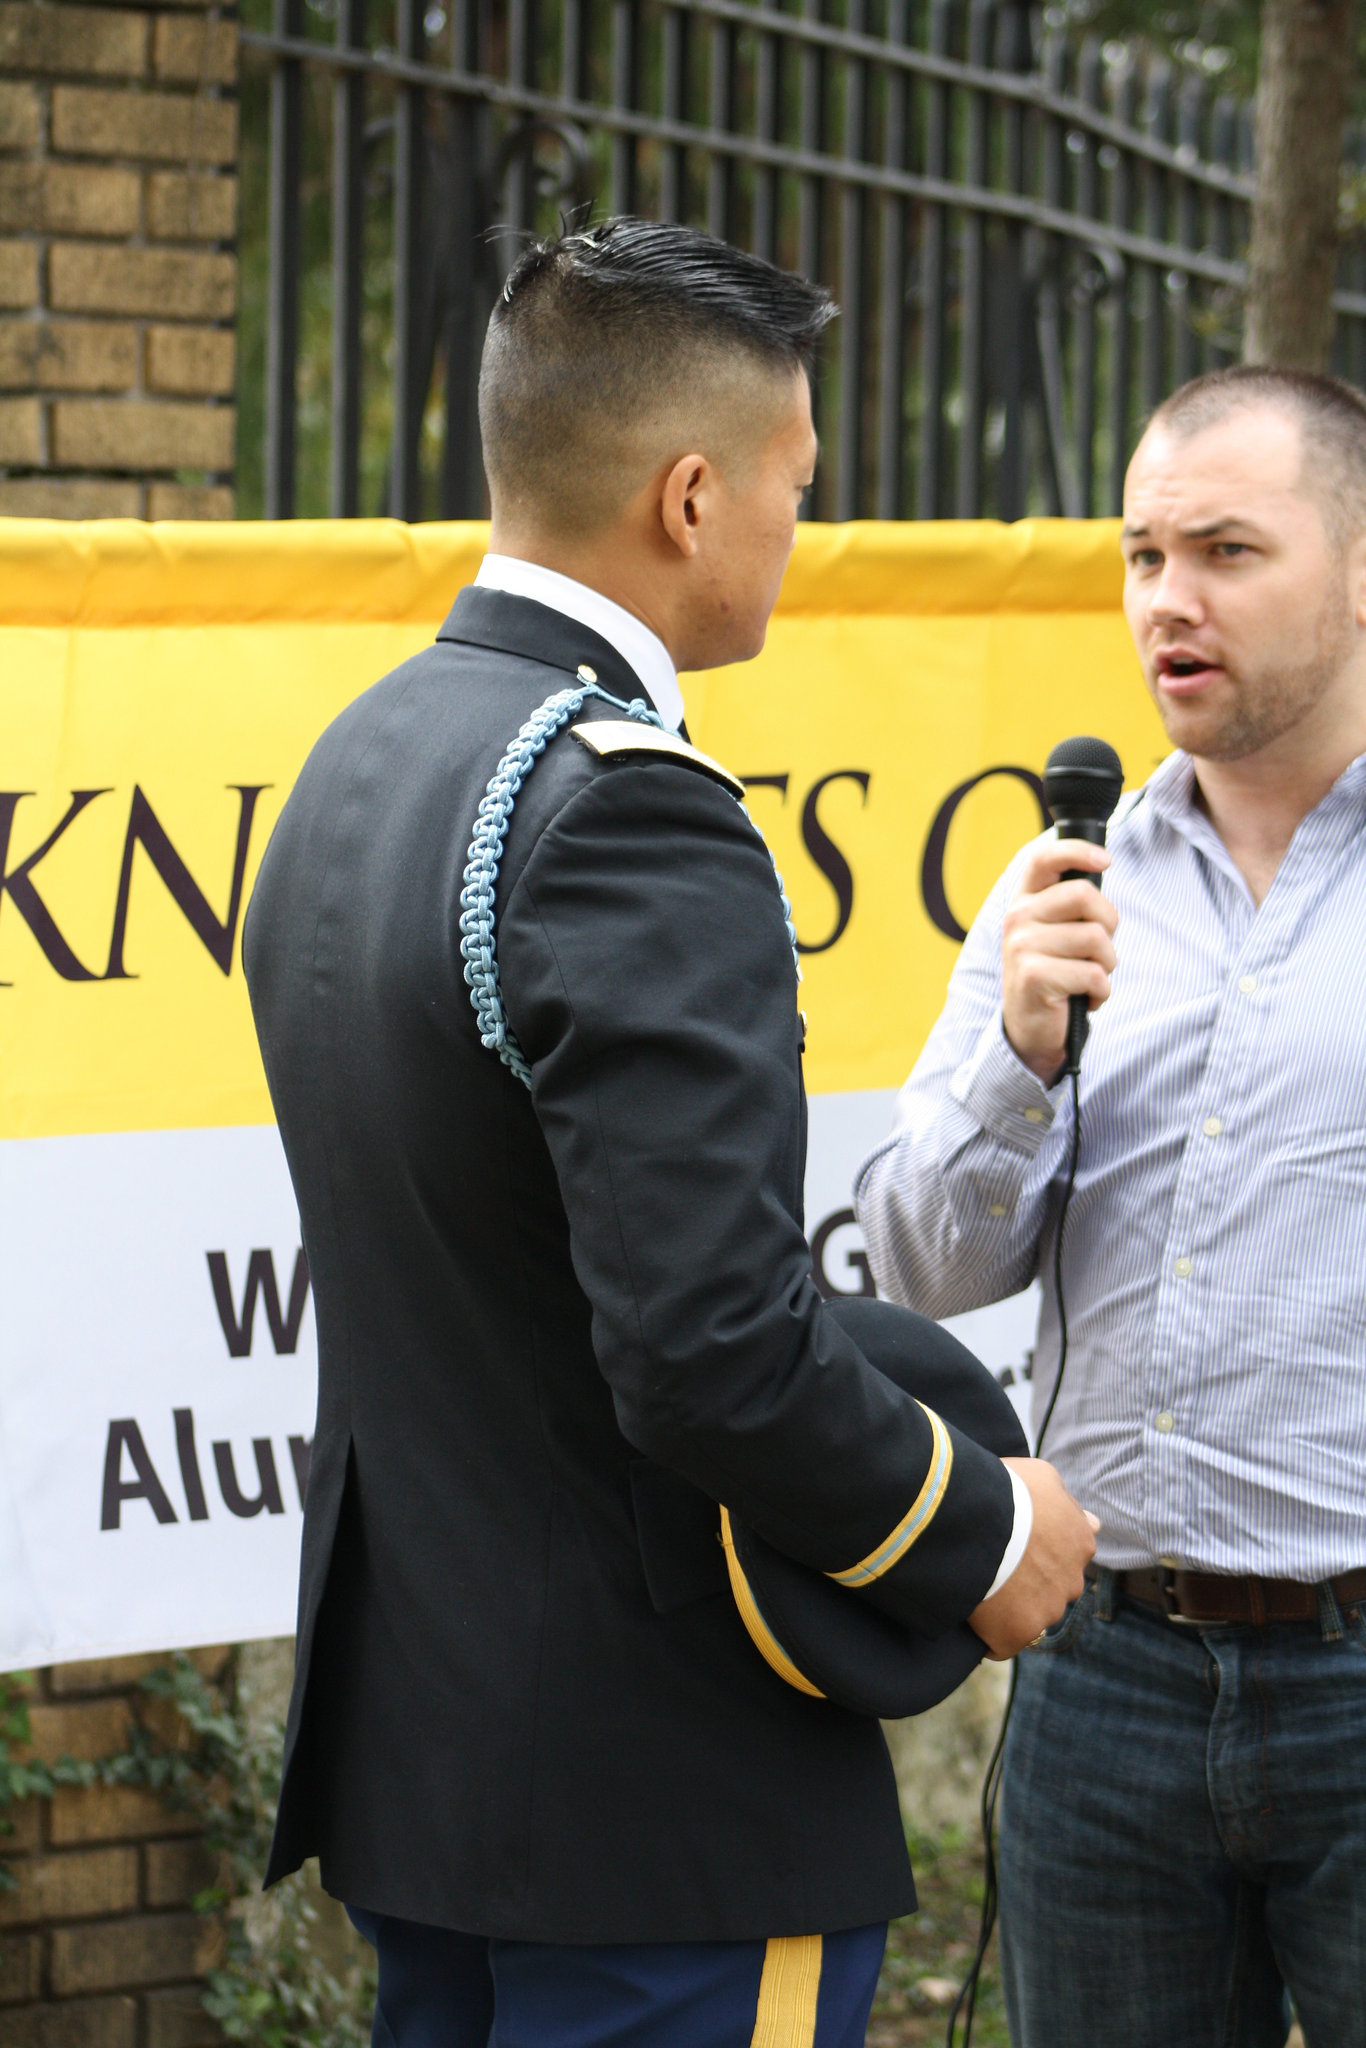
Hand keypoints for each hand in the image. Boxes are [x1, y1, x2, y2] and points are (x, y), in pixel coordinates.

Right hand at [968, 1457, 1098, 1659]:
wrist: (976, 1519)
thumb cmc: (1008, 1490)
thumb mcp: (1044, 1478)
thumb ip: (1069, 1504)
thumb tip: (1095, 1522)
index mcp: (1082, 1542)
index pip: (1068, 1555)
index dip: (1040, 1551)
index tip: (1017, 1544)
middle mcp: (1072, 1581)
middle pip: (1052, 1589)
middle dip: (1030, 1581)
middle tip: (996, 1563)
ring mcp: (1047, 1611)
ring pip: (1030, 1615)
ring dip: (1011, 1606)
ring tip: (979, 1584)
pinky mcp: (1018, 1635)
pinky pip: (1003, 1642)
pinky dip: (990, 1632)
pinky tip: (972, 1613)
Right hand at [1001, 842, 1117, 1080]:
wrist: (1030, 1029)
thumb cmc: (1054, 974)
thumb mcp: (1056, 931)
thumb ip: (1070, 902)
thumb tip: (1100, 866)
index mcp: (1024, 901)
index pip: (1044, 859)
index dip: (1077, 851)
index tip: (1106, 861)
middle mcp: (1017, 918)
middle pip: (1084, 896)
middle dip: (1109, 924)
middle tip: (1100, 948)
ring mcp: (1022, 947)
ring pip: (1096, 939)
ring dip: (1107, 965)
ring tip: (1089, 977)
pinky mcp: (1035, 977)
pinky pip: (1094, 974)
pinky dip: (1101, 992)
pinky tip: (1084, 998)